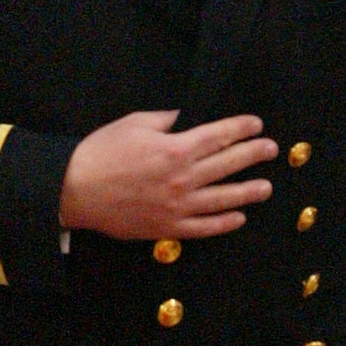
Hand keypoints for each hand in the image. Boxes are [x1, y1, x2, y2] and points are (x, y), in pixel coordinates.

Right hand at [59, 110, 276, 240]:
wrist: (75, 189)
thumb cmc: (101, 152)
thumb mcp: (134, 123)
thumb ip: (167, 119)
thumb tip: (189, 117)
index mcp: (176, 149)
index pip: (219, 136)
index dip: (241, 129)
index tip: (256, 125)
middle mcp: (183, 178)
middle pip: (227, 164)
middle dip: (253, 154)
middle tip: (270, 150)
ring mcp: (178, 206)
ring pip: (223, 198)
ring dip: (248, 192)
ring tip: (266, 188)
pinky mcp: (168, 227)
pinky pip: (204, 227)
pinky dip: (224, 223)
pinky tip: (238, 218)